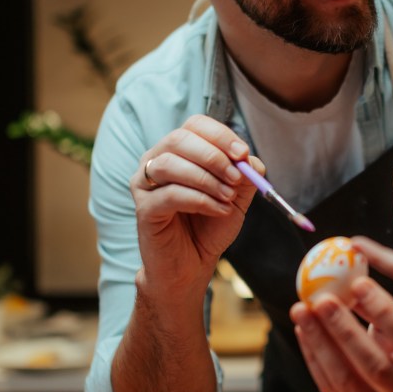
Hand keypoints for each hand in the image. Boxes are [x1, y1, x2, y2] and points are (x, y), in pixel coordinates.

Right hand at [132, 115, 261, 293]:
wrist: (192, 265)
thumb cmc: (209, 226)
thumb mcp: (235, 197)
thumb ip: (244, 175)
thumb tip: (249, 159)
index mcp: (178, 151)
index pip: (195, 125)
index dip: (220, 135)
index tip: (243, 153)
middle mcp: (155, 161)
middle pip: (179, 139)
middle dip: (213, 156)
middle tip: (236, 177)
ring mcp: (144, 185)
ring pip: (170, 164)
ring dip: (206, 179)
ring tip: (228, 198)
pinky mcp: (143, 209)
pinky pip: (169, 195)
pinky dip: (200, 200)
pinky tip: (219, 210)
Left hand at [291, 277, 392, 391]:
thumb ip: (386, 313)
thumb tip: (351, 285)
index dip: (384, 311)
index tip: (358, 284)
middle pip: (375, 366)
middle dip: (344, 330)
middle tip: (321, 300)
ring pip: (346, 381)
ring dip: (320, 343)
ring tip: (302, 312)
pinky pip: (330, 390)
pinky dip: (314, 358)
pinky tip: (304, 331)